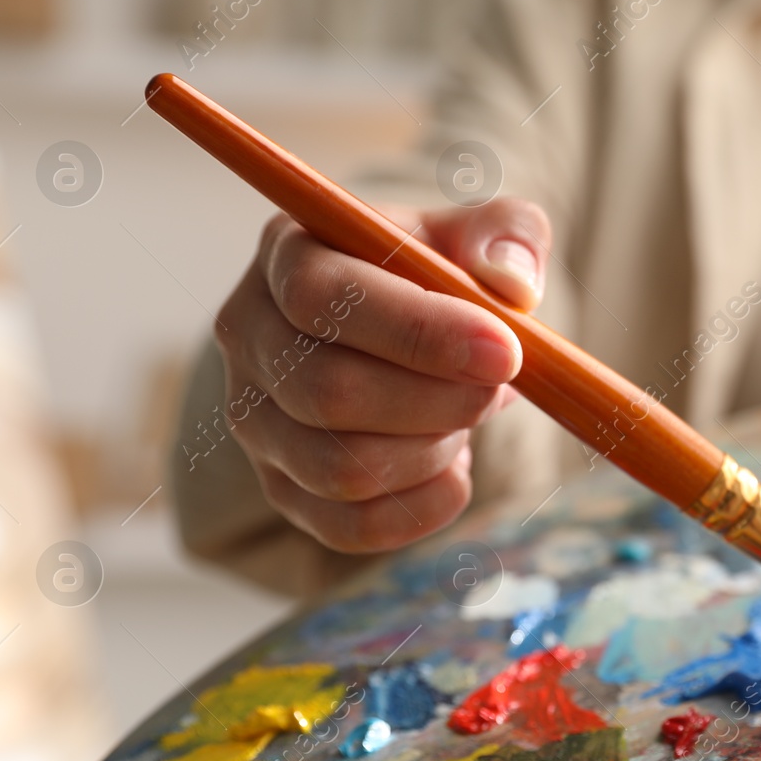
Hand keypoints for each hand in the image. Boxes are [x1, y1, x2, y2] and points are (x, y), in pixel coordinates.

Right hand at [214, 198, 549, 551]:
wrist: (409, 334)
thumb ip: (506, 237)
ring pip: (338, 469)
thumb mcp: (478, 233)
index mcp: (287, 252)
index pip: (324, 298)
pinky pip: (348, 527)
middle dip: (441, 401)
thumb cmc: (439, 274)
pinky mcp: (280, 486)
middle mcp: (250, 335)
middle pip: (328, 393)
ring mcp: (255, 418)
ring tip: (467, 415)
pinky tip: (454, 466)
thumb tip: (510, 284)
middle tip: (501, 387)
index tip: (506, 352)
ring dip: (432, 452)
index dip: (420, 332)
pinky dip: (422, 508)